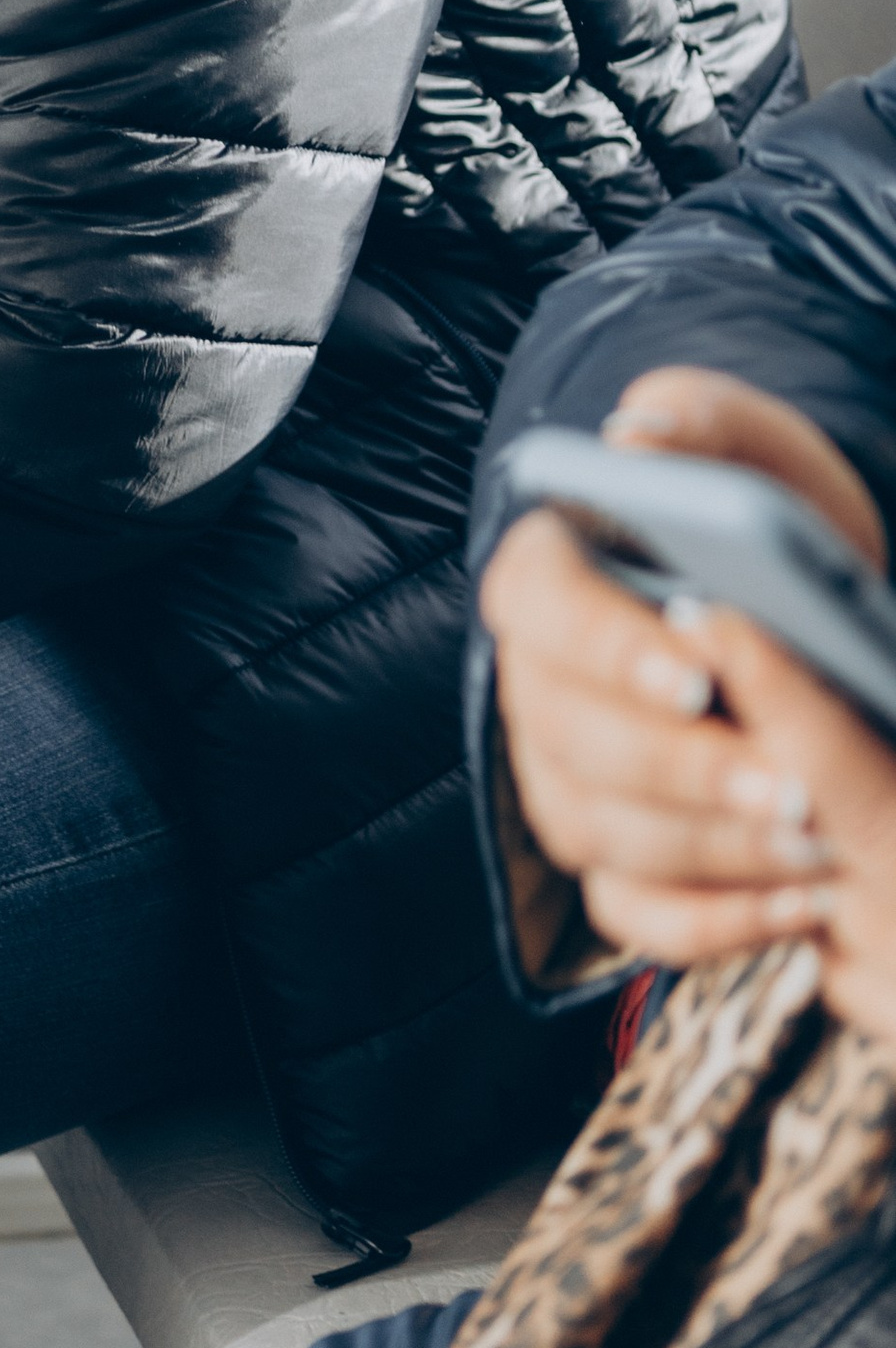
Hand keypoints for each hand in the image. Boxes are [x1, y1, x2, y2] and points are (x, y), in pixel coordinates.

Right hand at [484, 363, 895, 1023]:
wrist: (802, 619)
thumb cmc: (770, 529)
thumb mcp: (760, 459)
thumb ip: (705, 424)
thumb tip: (638, 434)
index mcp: (546, 576)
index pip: (540, 609)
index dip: (608, 649)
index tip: (698, 674)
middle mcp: (533, 682)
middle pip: (568, 736)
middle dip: (682, 769)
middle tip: (787, 787)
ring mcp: (559, 777)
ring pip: (598, 831)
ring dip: (708, 849)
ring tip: (815, 845)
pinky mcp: (604, 860)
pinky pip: (630, 913)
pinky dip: (713, 923)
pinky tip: (799, 905)